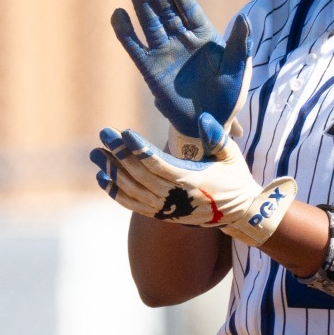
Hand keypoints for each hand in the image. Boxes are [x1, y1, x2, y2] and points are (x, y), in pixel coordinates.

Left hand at [90, 114, 294, 246]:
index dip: (140, 150)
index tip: (125, 133)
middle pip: (140, 175)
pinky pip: (133, 204)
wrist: (238, 214)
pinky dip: (115, 192)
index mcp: (192, 181)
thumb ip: (218, 138)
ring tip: (95, 153)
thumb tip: (205, 119)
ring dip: (111, 171)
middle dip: (119, 154)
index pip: (159, 165)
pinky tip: (101, 177)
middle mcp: (176, 197)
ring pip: (132, 190)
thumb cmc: (234, 178)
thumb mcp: (231, 156)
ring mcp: (167, 208)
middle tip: (104, 133)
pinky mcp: (162, 215)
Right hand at [110, 0, 250, 158]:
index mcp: (204, 34)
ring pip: (150, 22)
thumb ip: (239, 43)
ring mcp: (164, 51)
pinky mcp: (149, 68)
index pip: (188, 7)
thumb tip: (244, 17)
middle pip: (166, 9)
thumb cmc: (228, 95)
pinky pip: (134, 47)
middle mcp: (181, 38)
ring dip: (141, 4)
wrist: (208, 122)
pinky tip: (118, 15)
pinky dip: (125, 32)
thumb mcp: (237, 68)